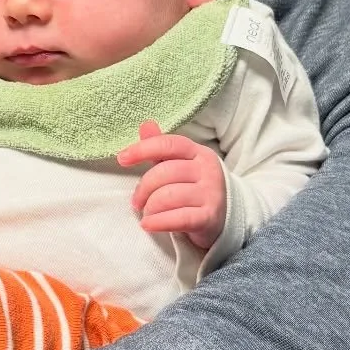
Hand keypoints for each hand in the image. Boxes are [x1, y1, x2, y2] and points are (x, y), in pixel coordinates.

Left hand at [116, 120, 226, 249]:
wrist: (227, 217)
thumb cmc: (196, 188)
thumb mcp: (181, 164)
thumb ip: (161, 147)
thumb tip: (145, 125)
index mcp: (199, 153)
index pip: (168, 144)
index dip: (142, 149)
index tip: (122, 159)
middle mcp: (207, 170)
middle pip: (164, 173)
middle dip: (143, 188)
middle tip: (136, 201)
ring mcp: (211, 194)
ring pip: (168, 197)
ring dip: (150, 207)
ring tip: (147, 214)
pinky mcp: (210, 217)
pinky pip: (178, 218)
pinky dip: (158, 222)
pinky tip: (148, 224)